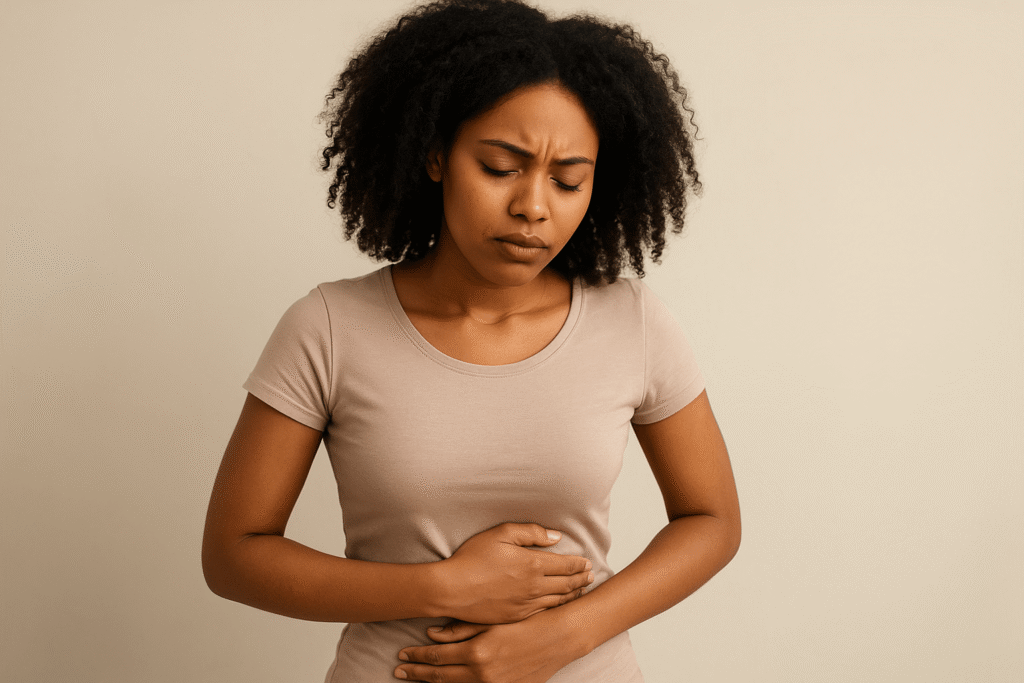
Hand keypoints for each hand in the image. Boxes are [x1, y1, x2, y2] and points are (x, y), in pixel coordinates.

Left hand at [395, 616, 579, 682]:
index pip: (438, 657)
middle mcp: (482, 673)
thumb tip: (432, 632)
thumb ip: (462, 627)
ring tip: (416, 678)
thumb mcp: (493, 619)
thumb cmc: (527, 622)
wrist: (559, 639)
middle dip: (417, 673)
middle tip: (398, 671)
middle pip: (440, 677)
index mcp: (478, 652)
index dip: (417, 657)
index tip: (402, 655)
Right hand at [437, 523, 593, 623]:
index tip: (588, 562)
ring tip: (580, 589)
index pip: (565, 565)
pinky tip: (558, 604)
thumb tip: (555, 537)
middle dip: (581, 579)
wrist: (451, 589)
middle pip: (566, 584)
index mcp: (532, 564)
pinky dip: (556, 607)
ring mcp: (525, 605)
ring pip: (557, 601)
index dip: (579, 564)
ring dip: (572, 594)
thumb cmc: (472, 558)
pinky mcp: (516, 617)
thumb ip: (531, 533)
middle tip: (591, 576)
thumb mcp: (500, 534)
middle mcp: (533, 587)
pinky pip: (543, 612)